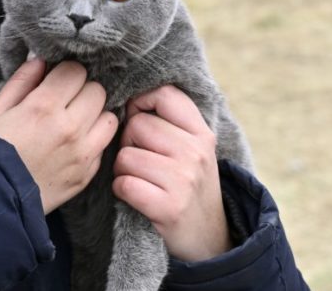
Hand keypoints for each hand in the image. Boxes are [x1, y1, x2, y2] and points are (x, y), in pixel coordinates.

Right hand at [0, 59, 117, 213]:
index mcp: (44, 107)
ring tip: (73, 123)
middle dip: (81, 92)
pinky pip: (103, 147)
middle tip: (64, 101)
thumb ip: (22, 81)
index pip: (76, 71)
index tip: (55, 81)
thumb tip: (41, 60)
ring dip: (94, 116)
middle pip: (97, 91)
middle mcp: (70, 128)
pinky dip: (92, 142)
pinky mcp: (86, 176)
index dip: (64, 73)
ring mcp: (82, 154)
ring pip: (109, 118)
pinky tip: (71, 146)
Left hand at [112, 85, 230, 261]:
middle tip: (142, 160)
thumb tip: (130, 100)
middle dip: (128, 142)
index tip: (139, 117)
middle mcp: (195, 153)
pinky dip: (122, 190)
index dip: (142, 101)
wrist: (209, 238)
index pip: (165, 95)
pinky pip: (124, 184)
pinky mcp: (169, 207)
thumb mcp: (193, 148)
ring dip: (122, 169)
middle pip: (136, 125)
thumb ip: (168, 122)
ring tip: (140, 180)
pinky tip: (136, 196)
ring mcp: (183, 180)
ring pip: (125, 155)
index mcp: (201, 133)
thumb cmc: (189, 185)